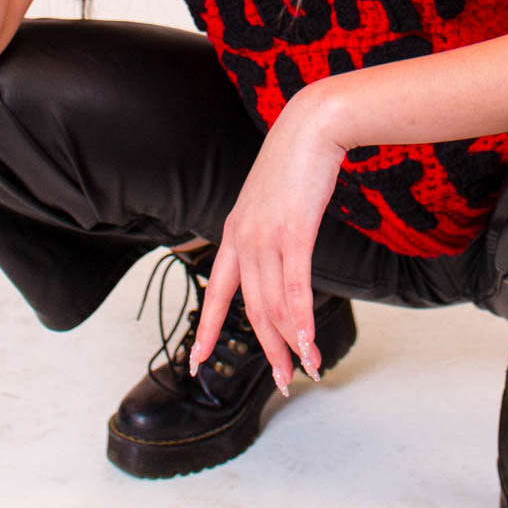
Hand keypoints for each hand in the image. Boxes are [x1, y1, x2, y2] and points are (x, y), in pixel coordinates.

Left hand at [187, 86, 348, 395]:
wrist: (311, 125)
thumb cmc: (296, 161)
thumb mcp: (271, 201)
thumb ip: (269, 229)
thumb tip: (279, 254)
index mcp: (234, 232)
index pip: (216, 291)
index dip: (207, 329)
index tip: (196, 361)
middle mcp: (243, 238)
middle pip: (251, 308)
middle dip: (268, 350)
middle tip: (284, 382)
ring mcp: (266, 236)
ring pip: (273, 304)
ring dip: (292, 343)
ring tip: (309, 368)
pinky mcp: (293, 231)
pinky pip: (295, 286)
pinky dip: (301, 318)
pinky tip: (308, 341)